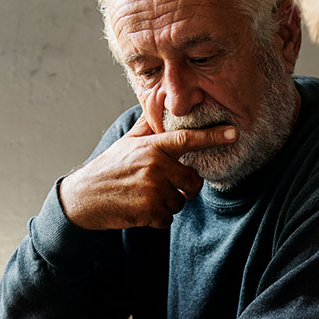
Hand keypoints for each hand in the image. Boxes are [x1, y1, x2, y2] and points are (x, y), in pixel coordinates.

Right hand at [59, 116, 237, 229]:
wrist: (84, 198)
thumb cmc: (109, 168)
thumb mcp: (127, 142)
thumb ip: (148, 125)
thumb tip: (159, 98)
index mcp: (152, 147)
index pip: (187, 139)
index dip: (213, 137)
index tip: (234, 133)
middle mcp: (155, 165)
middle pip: (192, 182)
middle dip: (183, 189)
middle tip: (160, 186)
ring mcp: (153, 189)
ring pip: (180, 203)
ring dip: (166, 205)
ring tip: (143, 196)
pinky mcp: (149, 211)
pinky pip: (168, 219)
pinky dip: (157, 219)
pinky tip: (139, 209)